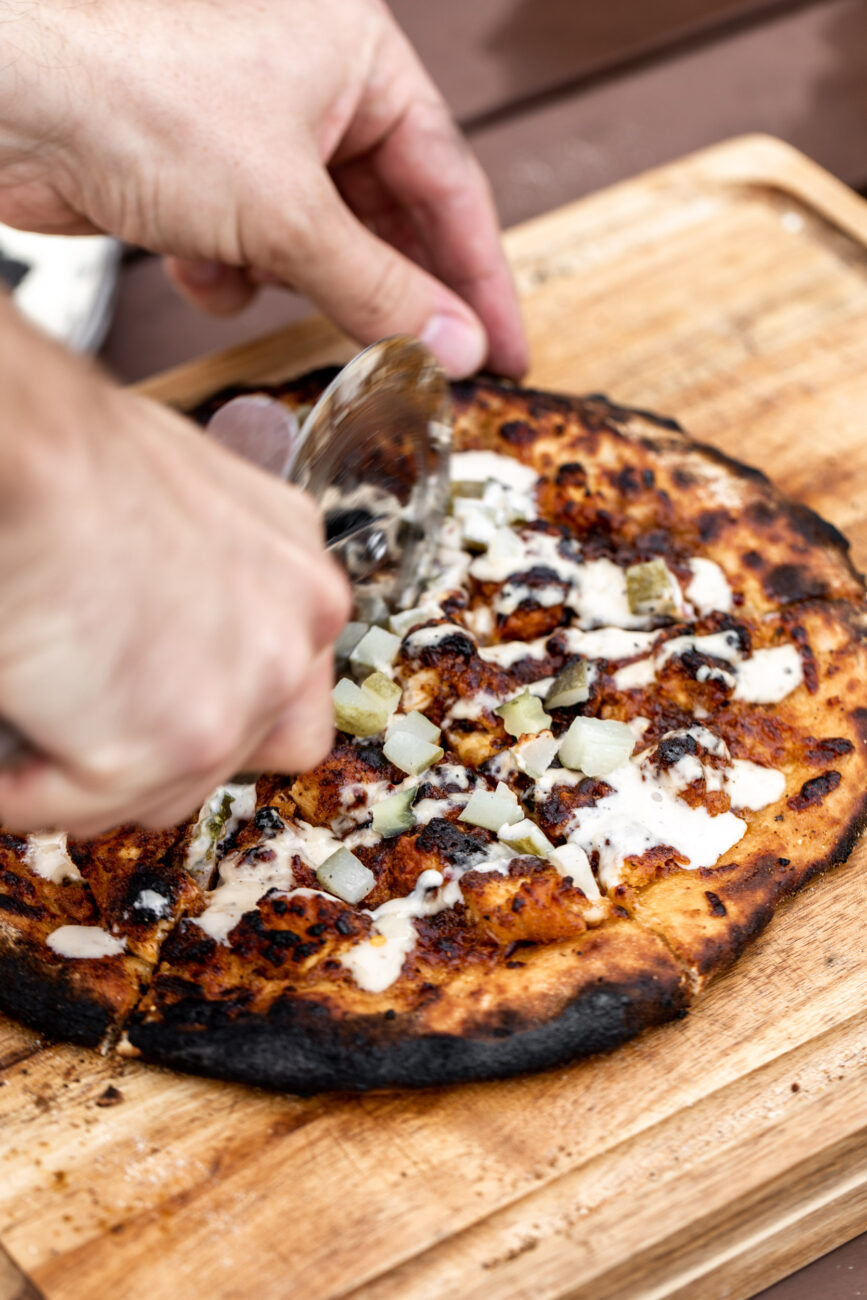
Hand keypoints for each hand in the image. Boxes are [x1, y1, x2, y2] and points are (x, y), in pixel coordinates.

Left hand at [0, 0, 526, 378]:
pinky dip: (232, 268)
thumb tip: (456, 343)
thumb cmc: (138, 100)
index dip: (483, 276)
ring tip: (267, 279)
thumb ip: (381, 289)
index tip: (507, 347)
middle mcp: (313, 90)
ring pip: (318, 241)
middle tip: (427, 360)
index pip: (451, 183)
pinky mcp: (203, 177)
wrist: (7, 105)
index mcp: (358, 60)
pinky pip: (254, 246)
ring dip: (293, 277)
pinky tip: (196, 258)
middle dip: (385, 288)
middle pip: (387, 217)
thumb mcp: (288, 212)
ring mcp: (256, 134)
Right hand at [0, 304, 349, 833]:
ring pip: (161, 793)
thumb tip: (166, 646)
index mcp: (299, 578)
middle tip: (82, 722)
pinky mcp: (180, 739)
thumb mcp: (193, 513)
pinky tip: (9, 729)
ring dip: (87, 771)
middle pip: (236, 755)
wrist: (32, 450)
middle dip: (155, 753)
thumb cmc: (80, 462)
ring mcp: (247, 693)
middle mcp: (296, 635)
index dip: (215, 710)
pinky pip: (82, 804)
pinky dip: (27, 786)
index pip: (290, 694)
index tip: (155, 709)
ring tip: (34, 711)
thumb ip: (212, 588)